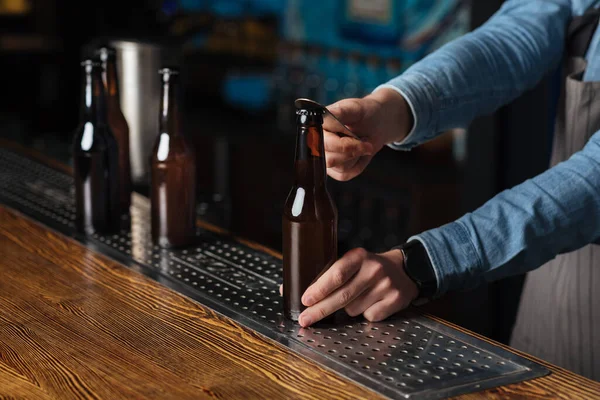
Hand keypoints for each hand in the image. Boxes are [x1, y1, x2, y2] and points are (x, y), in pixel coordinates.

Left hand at [293, 248, 418, 326]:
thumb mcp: (350, 262)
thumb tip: (287, 290)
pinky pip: (369, 316)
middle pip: (342, 296)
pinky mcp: (395, 301)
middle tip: (305, 319)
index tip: (305, 299)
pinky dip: (365, 314)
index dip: (319, 288)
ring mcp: (386, 286)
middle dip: (320, 310)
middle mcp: (373, 269)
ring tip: (357, 296)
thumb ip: (325, 274)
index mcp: (358, 256)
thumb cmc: (368, 267)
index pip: (336, 273)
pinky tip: (371, 302)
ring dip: (347, 309)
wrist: (405, 269)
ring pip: (353, 309)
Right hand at [324, 88, 412, 180]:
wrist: (376, 124)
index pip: (322, 143)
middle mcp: (317, 144)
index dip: (342, 144)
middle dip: (352, 151)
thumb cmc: (364, 114)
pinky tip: (359, 153)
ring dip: (356, 156)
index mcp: (317, 127)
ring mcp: (325, 158)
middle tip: (364, 141)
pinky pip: (345, 174)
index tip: (356, 137)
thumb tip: (325, 114)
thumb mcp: (354, 108)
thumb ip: (341, 112)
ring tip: (360, 142)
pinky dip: (357, 165)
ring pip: (340, 168)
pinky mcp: (335, 171)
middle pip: (329, 159)